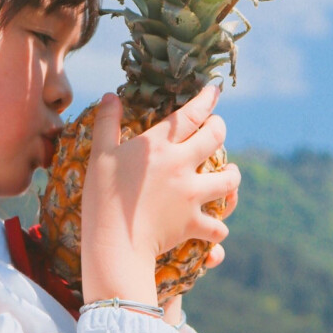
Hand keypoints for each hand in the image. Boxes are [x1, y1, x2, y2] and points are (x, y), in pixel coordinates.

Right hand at [80, 84, 241, 304]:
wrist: (114, 242)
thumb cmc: (102, 197)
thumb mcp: (99, 155)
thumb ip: (107, 123)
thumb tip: (110, 96)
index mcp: (158, 146)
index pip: (190, 114)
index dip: (206, 99)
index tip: (215, 90)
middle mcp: (181, 165)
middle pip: (215, 137)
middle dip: (219, 127)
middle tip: (217, 126)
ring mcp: (191, 195)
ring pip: (228, 179)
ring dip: (232, 175)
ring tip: (230, 173)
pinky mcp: (193, 222)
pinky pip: (217, 226)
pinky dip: (218, 227)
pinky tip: (217, 225)